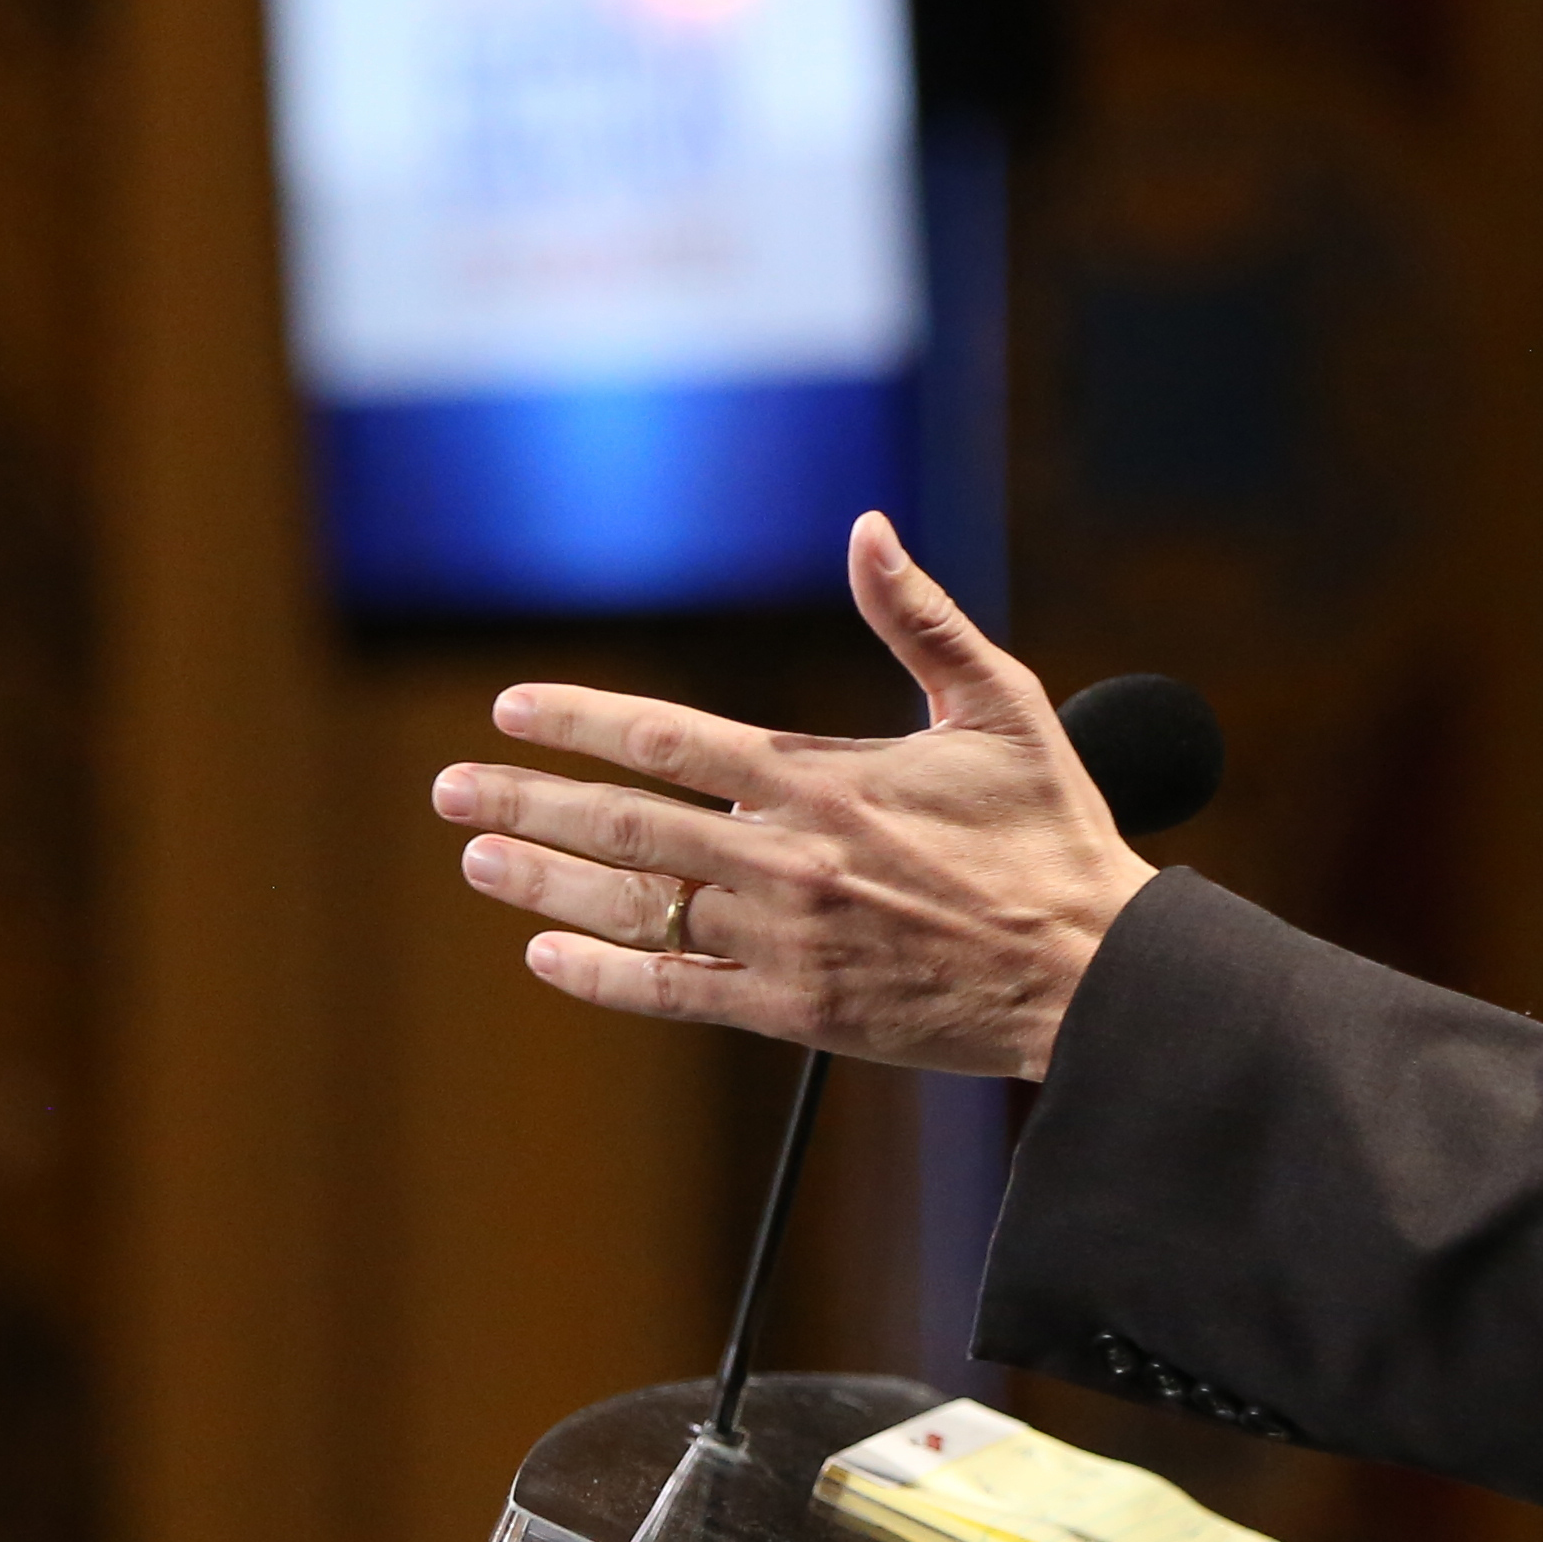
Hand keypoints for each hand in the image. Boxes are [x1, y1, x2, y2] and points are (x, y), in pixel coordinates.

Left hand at [433, 513, 1151, 1082]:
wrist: (1091, 973)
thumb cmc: (1053, 835)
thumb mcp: (999, 705)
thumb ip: (919, 619)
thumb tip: (869, 530)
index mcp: (823, 778)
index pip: (666, 738)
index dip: (578, 720)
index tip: (513, 710)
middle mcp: (786, 857)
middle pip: (623, 822)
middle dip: (525, 800)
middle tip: (450, 789)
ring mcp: (784, 939)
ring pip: (633, 905)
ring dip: (543, 879)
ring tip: (477, 857)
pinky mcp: (795, 1011)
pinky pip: (672, 991)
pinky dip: (601, 974)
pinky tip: (546, 954)